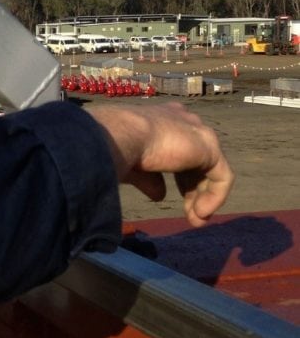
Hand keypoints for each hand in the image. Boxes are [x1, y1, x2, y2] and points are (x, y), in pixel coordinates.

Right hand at [88, 102, 233, 227]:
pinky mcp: (210, 148)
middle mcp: (183, 120)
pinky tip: (200, 212)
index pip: (177, 146)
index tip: (165, 192)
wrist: (121, 136)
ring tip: (196, 218)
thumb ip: (150, 179)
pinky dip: (214, 197)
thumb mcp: (133, 166)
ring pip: (211, 169)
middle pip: (197, 159)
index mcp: (163, 118)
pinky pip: (221, 177)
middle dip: (193, 189)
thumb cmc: (117, 146)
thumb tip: (159, 196)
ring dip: (203, 196)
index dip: (177, 173)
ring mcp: (198, 132)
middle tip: (189, 213)